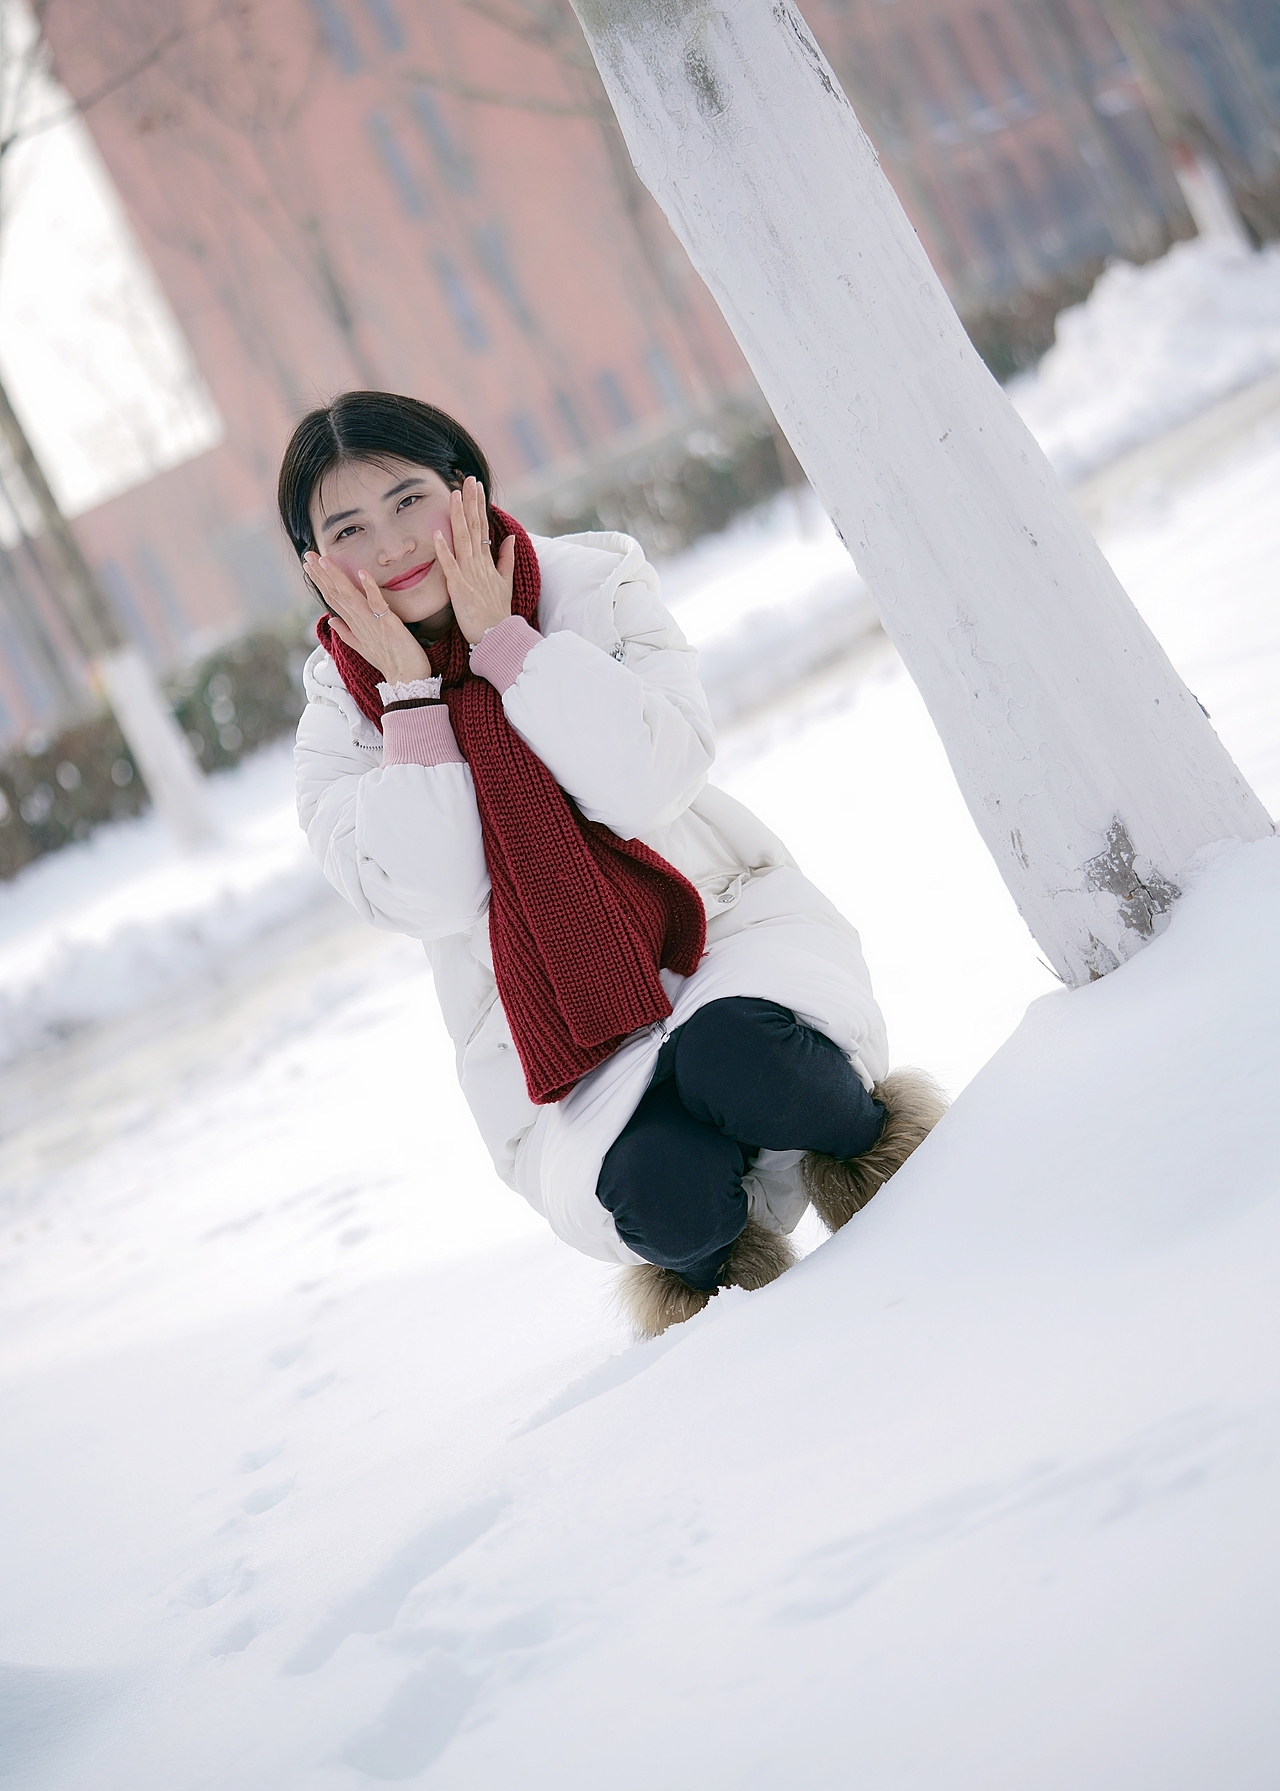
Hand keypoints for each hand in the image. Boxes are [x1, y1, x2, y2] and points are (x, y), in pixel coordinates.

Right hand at [304, 554, 432, 682]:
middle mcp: (358, 622)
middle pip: (336, 594)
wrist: (407, 679)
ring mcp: (371, 622)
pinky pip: (377, 602)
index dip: (320, 581)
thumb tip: (331, 620)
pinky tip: (362, 572)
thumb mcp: (363, 647)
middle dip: (321, 574)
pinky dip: (370, 587)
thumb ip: (346, 632)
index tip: (309, 565)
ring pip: (349, 596)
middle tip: (308, 555)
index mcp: (353, 625)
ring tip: (324, 560)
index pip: (332, 599)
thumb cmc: (389, 662)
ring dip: (336, 577)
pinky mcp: (387, 623)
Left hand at [434, 476, 515, 644]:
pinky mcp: (460, 588)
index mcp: (486, 561)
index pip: (482, 526)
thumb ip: (506, 559)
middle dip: (471, 501)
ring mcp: (469, 574)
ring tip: (454, 494)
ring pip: (463, 540)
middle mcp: (478, 563)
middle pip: (474, 526)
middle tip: (468, 478)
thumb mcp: (505, 583)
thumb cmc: (497, 612)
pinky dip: (444, 550)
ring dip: (458, 516)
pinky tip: (437, 533)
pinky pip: (450, 566)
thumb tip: (509, 538)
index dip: (478, 505)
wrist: (498, 636)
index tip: (475, 485)